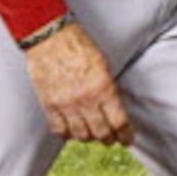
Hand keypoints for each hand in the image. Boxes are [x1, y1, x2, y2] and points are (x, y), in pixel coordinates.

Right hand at [23, 21, 132, 147]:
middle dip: (109, 139)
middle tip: (111, 139)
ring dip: (89, 138)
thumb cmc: (77, 44)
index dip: (125, 134)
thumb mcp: (103, 64)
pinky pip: (60, 130)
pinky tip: (71, 131)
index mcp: (103, 87)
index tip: (127, 138)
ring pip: (81, 135)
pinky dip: (67, 134)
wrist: (49, 36)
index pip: (119, 122)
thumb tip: (115, 108)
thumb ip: (109, 88)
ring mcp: (66, 104)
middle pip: (101, 133)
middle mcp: (85, 99)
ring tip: (91, 134)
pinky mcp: (49, 105)